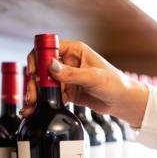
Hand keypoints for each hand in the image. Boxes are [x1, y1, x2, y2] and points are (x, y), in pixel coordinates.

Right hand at [23, 40, 148, 127]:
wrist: (124, 102)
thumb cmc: (115, 84)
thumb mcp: (94, 77)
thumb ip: (71, 73)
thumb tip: (51, 65)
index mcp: (75, 51)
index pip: (50, 48)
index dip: (38, 57)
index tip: (34, 71)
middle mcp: (69, 62)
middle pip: (43, 67)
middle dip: (35, 80)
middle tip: (33, 93)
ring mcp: (67, 78)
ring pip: (45, 83)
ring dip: (37, 92)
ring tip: (32, 104)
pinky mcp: (68, 92)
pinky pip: (52, 95)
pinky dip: (44, 102)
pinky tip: (36, 109)